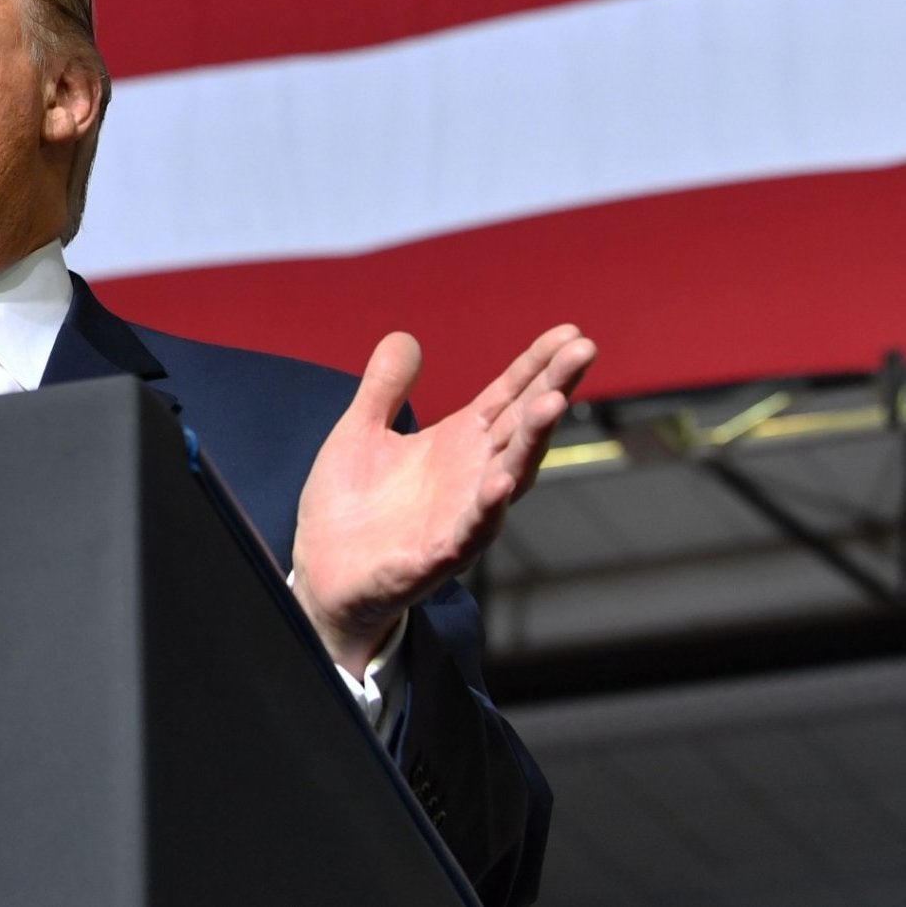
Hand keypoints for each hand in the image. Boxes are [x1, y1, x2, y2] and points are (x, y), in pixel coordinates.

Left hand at [291, 324, 595, 670]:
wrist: (322, 576)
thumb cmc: (349, 506)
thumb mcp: (359, 432)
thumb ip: (383, 388)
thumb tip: (404, 337)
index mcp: (456, 445)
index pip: (507, 397)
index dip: (536, 365)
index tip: (571, 332)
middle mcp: (470, 478)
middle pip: (521, 427)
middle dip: (552, 389)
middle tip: (584, 350)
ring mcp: (459, 518)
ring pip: (508, 476)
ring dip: (531, 442)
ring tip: (552, 402)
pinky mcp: (433, 557)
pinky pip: (468, 533)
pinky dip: (486, 509)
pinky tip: (501, 484)